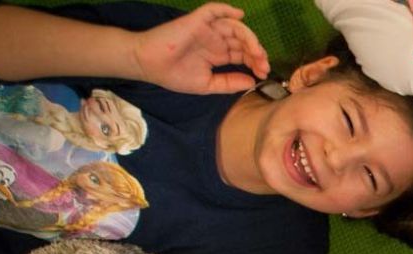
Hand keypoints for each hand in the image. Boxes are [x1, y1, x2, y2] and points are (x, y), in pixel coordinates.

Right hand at [131, 2, 268, 92]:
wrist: (148, 65)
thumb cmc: (173, 75)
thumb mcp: (207, 84)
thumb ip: (229, 83)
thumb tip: (252, 82)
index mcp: (218, 54)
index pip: (243, 54)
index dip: (256, 62)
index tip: (263, 74)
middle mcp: (216, 40)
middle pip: (243, 41)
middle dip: (257, 53)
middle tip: (264, 66)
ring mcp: (208, 30)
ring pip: (235, 27)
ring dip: (250, 38)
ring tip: (258, 53)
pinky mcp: (197, 21)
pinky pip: (213, 10)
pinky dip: (227, 9)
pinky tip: (240, 16)